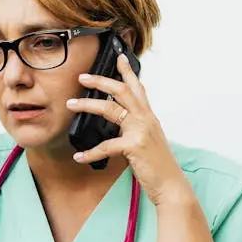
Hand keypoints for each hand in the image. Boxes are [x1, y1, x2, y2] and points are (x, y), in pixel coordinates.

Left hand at [66, 55, 192, 206]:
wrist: (170, 184)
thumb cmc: (157, 165)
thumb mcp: (148, 141)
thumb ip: (134, 130)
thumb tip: (118, 126)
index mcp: (148, 117)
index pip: (138, 88)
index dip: (127, 72)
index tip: (118, 57)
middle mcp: (146, 119)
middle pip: (122, 91)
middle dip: (101, 80)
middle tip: (83, 77)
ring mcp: (141, 131)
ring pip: (110, 109)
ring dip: (87, 104)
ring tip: (71, 104)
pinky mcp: (134, 146)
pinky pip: (106, 146)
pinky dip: (90, 152)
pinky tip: (79, 156)